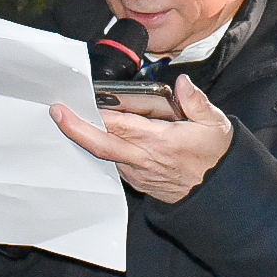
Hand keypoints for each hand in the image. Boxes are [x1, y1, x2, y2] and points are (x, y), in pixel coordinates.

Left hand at [51, 74, 233, 202]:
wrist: (219, 193)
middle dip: (76, 128)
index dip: (96, 115)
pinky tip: (97, 136)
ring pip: (105, 155)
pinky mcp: (139, 181)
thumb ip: (196, 101)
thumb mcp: (216, 125)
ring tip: (72, 119)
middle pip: (102, 144)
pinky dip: (103, 149)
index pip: (120, 127)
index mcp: (162, 142)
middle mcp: (145, 160)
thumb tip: (182, 83)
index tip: (77, 103)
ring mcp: (139, 174)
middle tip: (57, 112)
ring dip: (87, 138)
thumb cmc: (216, 157)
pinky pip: (115, 163)